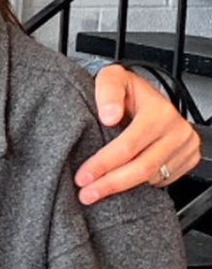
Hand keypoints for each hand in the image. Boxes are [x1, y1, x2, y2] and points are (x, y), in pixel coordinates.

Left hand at [75, 64, 200, 203]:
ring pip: (152, 177)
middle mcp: (177, 131)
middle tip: (87, 193)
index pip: (129, 146)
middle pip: (142, 167)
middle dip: (111, 183)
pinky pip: (162, 180)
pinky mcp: (187, 159)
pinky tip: (120, 182)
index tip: (83, 176)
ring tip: (97, 190)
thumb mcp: (112, 77)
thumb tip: (109, 116)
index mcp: (159, 112)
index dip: (104, 163)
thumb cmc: (127, 89)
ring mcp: (185, 147)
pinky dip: (138, 185)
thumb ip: (108, 90)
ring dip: (122, 187)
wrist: (146, 95)